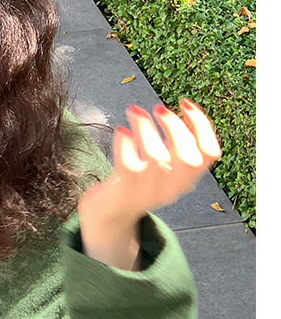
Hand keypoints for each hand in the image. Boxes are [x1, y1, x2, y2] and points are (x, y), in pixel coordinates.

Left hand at [78, 99, 221, 223]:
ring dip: (145, 127)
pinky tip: (121, 131)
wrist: (109, 214)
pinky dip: (124, 142)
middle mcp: (172, 189)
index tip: (186, 104)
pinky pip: (128, 164)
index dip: (203, 125)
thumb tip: (174, 109)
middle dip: (175, 126)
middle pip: (188, 157)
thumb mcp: (163, 164)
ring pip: (155, 157)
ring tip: (134, 111)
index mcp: (186, 180)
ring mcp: (149, 191)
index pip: (210, 153)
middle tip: (158, 108)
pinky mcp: (126, 191)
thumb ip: (173, 143)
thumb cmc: (137, 180)